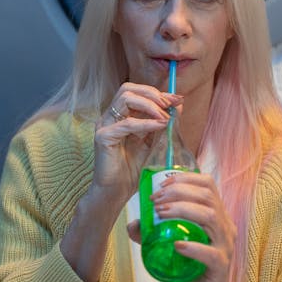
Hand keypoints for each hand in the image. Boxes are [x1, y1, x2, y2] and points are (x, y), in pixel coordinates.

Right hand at [92, 83, 176, 205]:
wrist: (116, 192)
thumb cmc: (132, 170)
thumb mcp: (153, 142)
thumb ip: (162, 123)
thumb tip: (178, 104)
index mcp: (120, 116)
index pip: (137, 92)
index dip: (158, 93)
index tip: (177, 99)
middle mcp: (110, 117)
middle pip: (128, 89)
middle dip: (153, 94)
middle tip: (170, 105)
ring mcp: (104, 125)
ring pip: (126, 98)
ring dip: (150, 105)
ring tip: (164, 118)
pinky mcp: (103, 137)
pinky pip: (126, 124)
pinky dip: (146, 123)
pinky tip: (160, 126)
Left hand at [131, 170, 260, 281]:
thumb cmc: (191, 268)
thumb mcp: (168, 248)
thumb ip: (152, 234)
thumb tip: (133, 224)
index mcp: (216, 215)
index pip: (207, 184)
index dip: (184, 178)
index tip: (160, 184)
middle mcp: (224, 226)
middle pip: (207, 196)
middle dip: (177, 192)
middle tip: (154, 201)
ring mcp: (225, 245)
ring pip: (210, 217)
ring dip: (182, 210)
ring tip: (160, 214)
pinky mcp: (222, 266)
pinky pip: (211, 253)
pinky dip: (193, 247)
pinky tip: (176, 245)